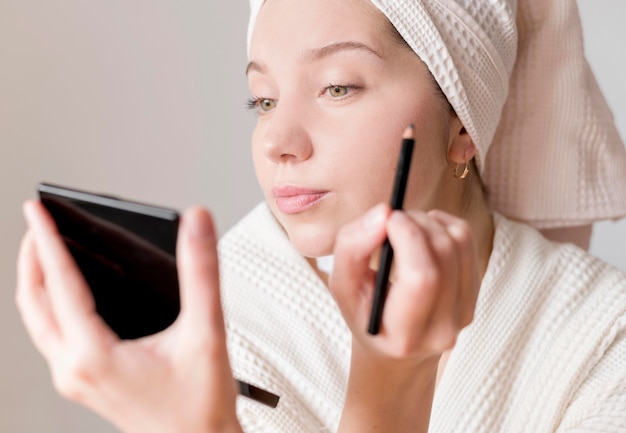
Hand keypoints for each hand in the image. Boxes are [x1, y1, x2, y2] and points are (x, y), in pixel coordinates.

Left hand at [15, 200, 242, 432]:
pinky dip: (49, 304)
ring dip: (37, 282)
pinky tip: (66, 293)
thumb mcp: (206, 332)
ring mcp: (74, 379)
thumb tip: (195, 225)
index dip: (49, 239)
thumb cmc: (199, 404)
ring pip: (37, 321)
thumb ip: (202, 273)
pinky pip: (50, 336)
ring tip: (45, 251)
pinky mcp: (84, 382)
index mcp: (94, 355)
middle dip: (32, 257)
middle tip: (37, 223)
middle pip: (34, 303)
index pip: (62, 284)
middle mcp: (74, 369)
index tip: (37, 209)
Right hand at [330, 204, 480, 431]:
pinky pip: (466, 242)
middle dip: (415, 222)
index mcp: (404, 335)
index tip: (388, 218)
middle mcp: (441, 329)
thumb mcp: (342, 286)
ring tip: (404, 227)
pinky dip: (443, 225)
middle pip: (442, 253)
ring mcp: (463, 313)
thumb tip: (383, 213)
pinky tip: (422, 234)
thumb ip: (351, 248)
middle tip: (391, 219)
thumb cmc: (364, 313)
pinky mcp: (474, 294)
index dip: (408, 238)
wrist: (394, 346)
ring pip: (458, 242)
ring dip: (429, 220)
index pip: (421, 278)